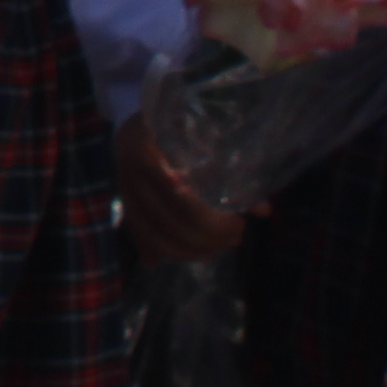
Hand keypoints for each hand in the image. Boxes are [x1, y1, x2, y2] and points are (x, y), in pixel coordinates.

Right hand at [112, 115, 250, 265]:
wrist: (135, 123)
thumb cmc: (178, 128)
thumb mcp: (205, 141)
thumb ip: (230, 172)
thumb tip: (264, 211)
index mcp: (151, 152)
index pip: (183, 201)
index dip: (212, 221)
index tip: (238, 222)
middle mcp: (132, 174)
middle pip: (169, 223)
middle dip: (206, 239)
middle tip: (235, 238)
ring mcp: (124, 189)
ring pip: (152, 234)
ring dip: (186, 250)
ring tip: (216, 250)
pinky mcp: (123, 201)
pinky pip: (135, 232)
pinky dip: (149, 250)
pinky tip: (158, 263)